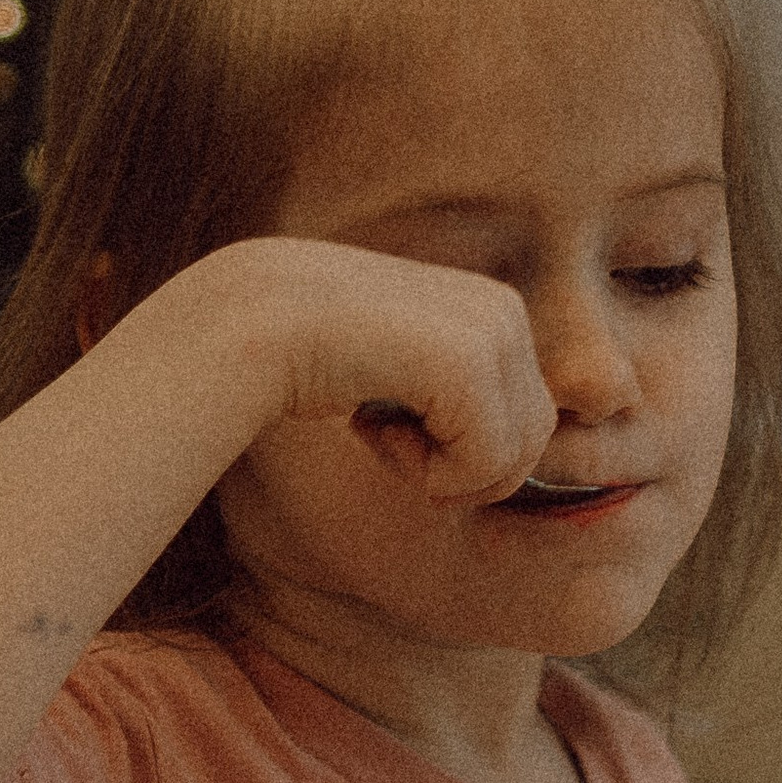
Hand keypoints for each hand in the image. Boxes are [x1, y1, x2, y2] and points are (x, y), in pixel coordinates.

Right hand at [206, 235, 559, 504]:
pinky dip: (430, 472)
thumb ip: (455, 397)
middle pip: (530, 444)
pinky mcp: (469, 362)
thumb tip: (512, 473)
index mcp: (493, 309)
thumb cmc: (315, 357)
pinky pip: (485, 463)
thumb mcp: (401, 367)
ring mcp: (491, 332)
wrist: (252, 323)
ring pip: (512, 460)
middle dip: (460, 467)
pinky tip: (372, 423)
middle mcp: (503, 311)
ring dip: (441, 470)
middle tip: (385, 431)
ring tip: (379, 424)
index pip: (527, 422)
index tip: (393, 421)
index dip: (462, 452)